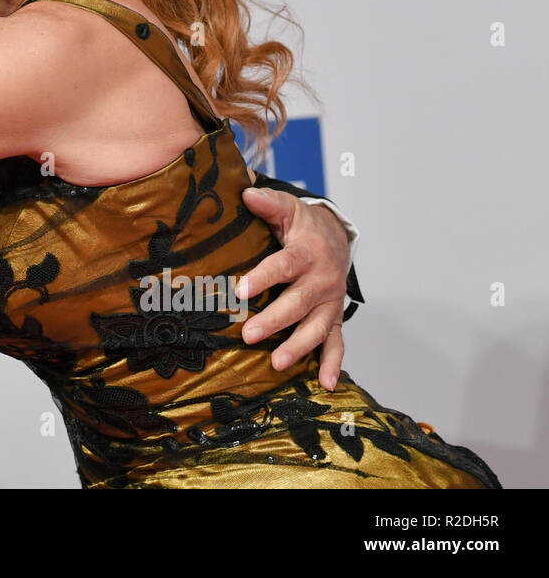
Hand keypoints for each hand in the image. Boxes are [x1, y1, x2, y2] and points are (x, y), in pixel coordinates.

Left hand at [237, 187, 350, 391]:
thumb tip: (246, 192)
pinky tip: (327, 384)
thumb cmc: (303, 226)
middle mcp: (322, 280)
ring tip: (277, 363)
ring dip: (299, 347)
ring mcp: (330, 302)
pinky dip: (334, 364)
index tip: (241, 289)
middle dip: (275, 320)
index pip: (284, 266)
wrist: (336, 238)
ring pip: (317, 328)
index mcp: (306, 253)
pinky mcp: (333, 318)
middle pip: (299, 302)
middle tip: (249, 334)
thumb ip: (267, 203)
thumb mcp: (287, 209)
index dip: (263, 277)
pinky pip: (337, 343)